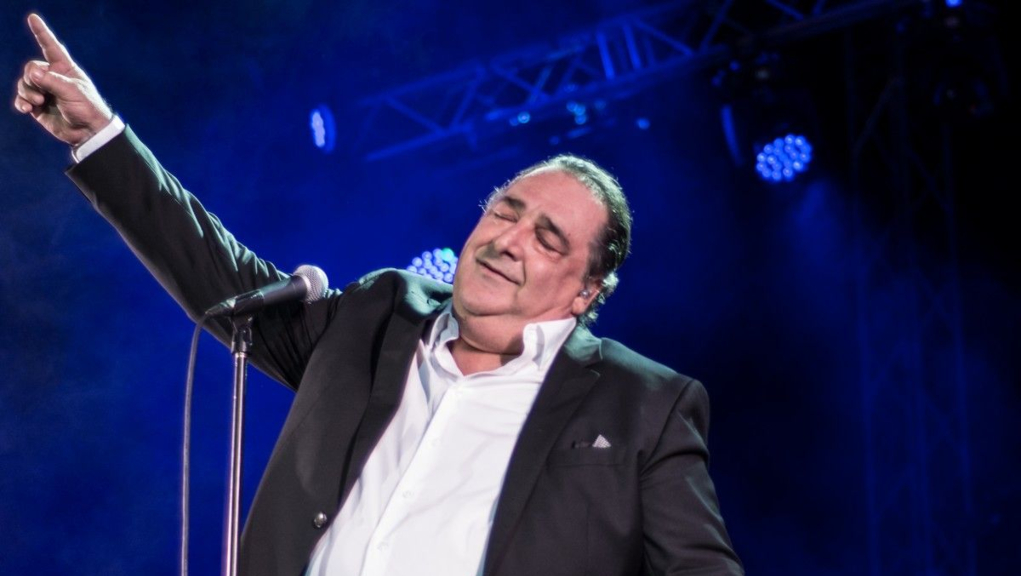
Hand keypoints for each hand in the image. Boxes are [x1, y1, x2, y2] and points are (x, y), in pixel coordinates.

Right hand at [13, 13, 113, 146]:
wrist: (87, 132)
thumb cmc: (87, 108)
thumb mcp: (72, 92)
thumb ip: (51, 81)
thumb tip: (33, 72)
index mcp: (65, 69)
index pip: (51, 47)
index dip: (42, 33)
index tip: (33, 18)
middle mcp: (53, 77)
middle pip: (31, 69)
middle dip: (32, 80)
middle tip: (43, 94)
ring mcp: (44, 91)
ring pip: (24, 83)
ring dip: (27, 92)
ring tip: (38, 102)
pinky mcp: (38, 105)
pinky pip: (22, 99)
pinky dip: (22, 102)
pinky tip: (27, 109)